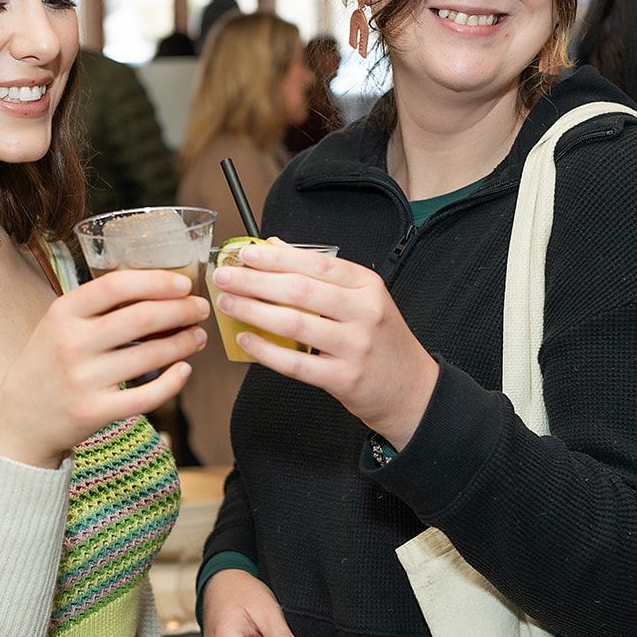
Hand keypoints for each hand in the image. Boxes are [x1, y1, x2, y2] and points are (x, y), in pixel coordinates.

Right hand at [0, 270, 207, 466]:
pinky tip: (184, 370)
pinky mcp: (95, 412)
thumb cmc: (47, 364)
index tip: (184, 284)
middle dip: (181, 311)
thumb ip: (97, 307)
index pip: (116, 285)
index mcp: (62, 313)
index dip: (156, 281)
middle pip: (142, 318)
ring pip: (150, 356)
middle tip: (201, 309)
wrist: (20, 421)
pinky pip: (147, 396)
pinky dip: (173, 381)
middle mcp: (71, 343)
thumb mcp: (58, 325)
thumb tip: (158, 288)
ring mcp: (83, 380)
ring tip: (198, 336)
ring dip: (183, 343)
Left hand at [210, 241, 439, 448]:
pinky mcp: (343, 379)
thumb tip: (275, 247)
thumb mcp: (363, 298)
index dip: (277, 257)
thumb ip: (322, 274)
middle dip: (255, 281)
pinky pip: (294, 363)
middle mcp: (364, 313)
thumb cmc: (380, 339)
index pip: (317, 264)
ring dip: (253, 311)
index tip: (246, 253)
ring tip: (228, 303)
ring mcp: (354, 347)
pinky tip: (245, 338)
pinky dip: (265, 350)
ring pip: (293, 324)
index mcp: (368, 287)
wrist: (411, 389)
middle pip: (300, 291)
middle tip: (225, 276)